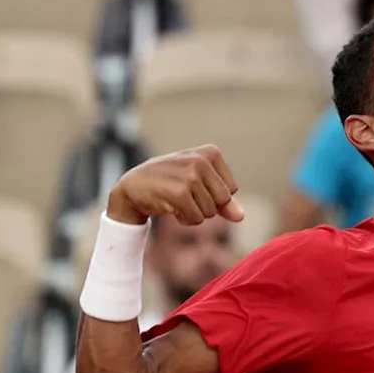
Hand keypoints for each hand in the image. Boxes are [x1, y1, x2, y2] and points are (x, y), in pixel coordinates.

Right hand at [107, 145, 243, 226]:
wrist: (133, 186)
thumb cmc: (169, 183)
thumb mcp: (199, 185)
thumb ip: (223, 201)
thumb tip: (240, 217)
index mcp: (210, 153)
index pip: (231, 189)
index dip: (214, 196)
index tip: (194, 185)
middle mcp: (201, 161)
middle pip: (223, 201)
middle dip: (206, 206)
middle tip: (184, 194)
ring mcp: (190, 176)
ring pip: (210, 212)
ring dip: (194, 213)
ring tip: (175, 198)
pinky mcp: (180, 193)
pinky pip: (196, 219)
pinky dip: (185, 219)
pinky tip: (170, 206)